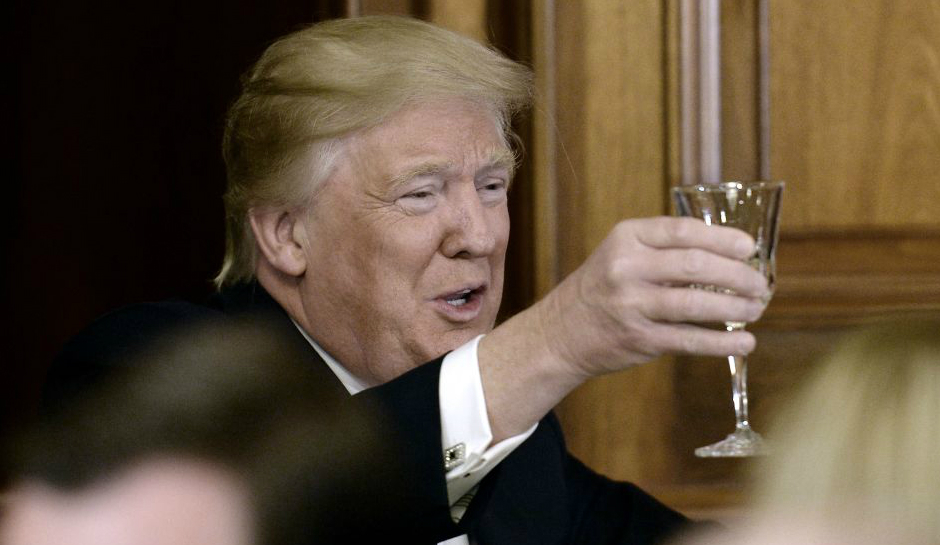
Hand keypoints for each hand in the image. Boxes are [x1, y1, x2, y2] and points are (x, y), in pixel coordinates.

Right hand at [478, 216, 769, 440]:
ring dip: (734, 308)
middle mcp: (626, 268)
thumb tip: (729, 252)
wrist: (561, 332)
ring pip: (695, 303)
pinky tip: (745, 343)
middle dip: (737, 275)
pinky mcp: (638, 339)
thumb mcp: (622, 254)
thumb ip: (665, 249)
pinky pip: (689, 340)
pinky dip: (722, 343)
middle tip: (760, 284)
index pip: (682, 231)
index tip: (750, 248)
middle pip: (695, 265)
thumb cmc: (602, 288)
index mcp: (626, 239)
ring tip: (757, 309)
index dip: (722, 238)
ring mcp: (631, 305)